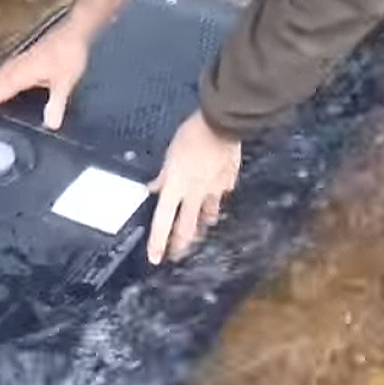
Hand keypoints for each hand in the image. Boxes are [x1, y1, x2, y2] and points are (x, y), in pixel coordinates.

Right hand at [0, 23, 89, 128]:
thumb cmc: (69, 55)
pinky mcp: (30, 53)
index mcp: (23, 73)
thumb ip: (56, 104)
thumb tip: (51, 126)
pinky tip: (8, 76)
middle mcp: (19, 65)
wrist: (75, 30)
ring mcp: (23, 57)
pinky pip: (8, 66)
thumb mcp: (65, 83)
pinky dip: (1, 75)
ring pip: (1, 72)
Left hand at [147, 109, 241, 264]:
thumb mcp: (170, 155)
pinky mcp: (229, 184)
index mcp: (176, 187)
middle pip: (187, 229)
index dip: (158, 243)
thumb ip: (164, 176)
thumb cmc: (191, 136)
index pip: (163, 222)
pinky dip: (215, 201)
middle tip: (176, 257)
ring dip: (201, 228)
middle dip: (181, 246)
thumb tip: (154, 188)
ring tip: (198, 233)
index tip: (155, 259)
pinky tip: (215, 199)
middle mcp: (194, 195)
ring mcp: (214, 192)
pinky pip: (220, 197)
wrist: (222, 125)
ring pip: (207, 218)